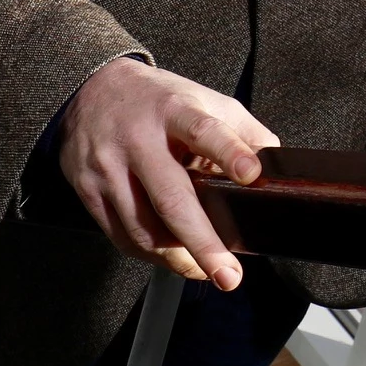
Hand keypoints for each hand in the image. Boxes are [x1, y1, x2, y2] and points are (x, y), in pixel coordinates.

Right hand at [59, 56, 279, 289]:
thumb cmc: (158, 101)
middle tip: (228, 275)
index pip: (203, 130)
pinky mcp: (88, 189)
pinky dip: (151, 254)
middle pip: (171, 198)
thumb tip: (276, 169)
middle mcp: (138, 139)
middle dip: (203, 242)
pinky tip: (172, 257)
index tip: (251, 175)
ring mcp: (109, 166)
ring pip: (143, 228)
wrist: (90, 90)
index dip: (228, 152)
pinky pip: (122, 236)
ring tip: (204, 270)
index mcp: (174, 110)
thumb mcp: (203, 100)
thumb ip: (241, 131)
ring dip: (178, 258)